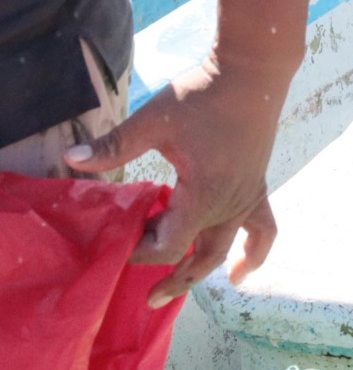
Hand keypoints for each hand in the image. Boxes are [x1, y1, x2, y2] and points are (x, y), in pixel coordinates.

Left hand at [64, 57, 290, 307]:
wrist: (252, 73)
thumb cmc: (203, 95)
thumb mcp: (153, 120)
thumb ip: (114, 145)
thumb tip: (72, 160)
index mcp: (203, 194)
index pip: (169, 242)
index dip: (140, 250)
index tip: (118, 241)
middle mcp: (228, 204)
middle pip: (198, 256)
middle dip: (170, 278)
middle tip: (145, 296)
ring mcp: (246, 197)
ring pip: (223, 248)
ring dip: (201, 271)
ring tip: (177, 287)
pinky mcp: (256, 186)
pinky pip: (263, 230)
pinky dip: (255, 253)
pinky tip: (241, 271)